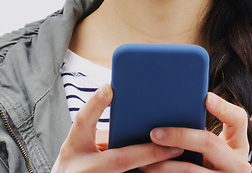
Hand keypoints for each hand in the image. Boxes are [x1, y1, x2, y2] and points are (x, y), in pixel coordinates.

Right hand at [51, 84, 183, 172]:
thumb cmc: (76, 160)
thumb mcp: (79, 143)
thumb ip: (97, 126)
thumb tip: (125, 104)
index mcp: (74, 146)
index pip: (82, 121)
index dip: (95, 104)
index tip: (110, 87)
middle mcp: (84, 167)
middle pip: (120, 159)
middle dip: (149, 152)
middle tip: (175, 145)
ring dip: (154, 168)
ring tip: (178, 157)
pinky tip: (169, 170)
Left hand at [139, 92, 251, 171]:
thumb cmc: (209, 163)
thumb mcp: (215, 147)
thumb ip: (203, 129)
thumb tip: (174, 106)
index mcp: (239, 144)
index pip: (238, 119)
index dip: (223, 107)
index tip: (206, 97)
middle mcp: (238, 164)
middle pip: (208, 142)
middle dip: (179, 136)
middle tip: (154, 133)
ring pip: (190, 171)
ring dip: (163, 165)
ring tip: (143, 161)